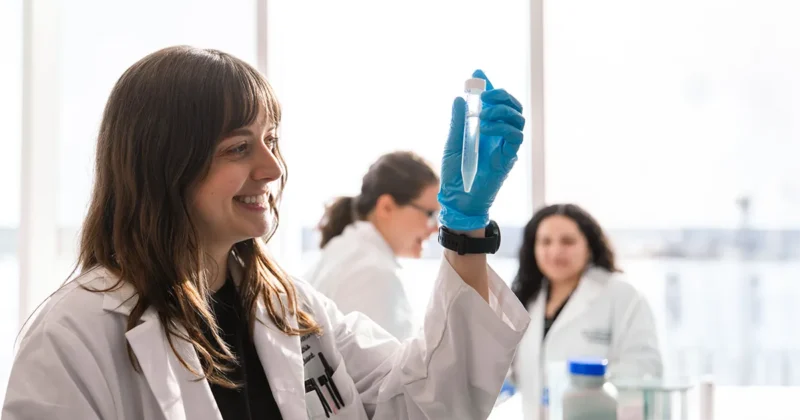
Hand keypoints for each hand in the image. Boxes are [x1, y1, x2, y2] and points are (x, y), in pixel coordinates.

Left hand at [437, 70, 524, 230]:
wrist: (458, 198)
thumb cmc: (455, 173)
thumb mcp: (452, 143)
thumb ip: (458, 122)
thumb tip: (459, 98)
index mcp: (485, 128)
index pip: (494, 102)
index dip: (490, 86)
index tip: (478, 75)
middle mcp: (498, 134)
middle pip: (512, 106)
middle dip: (501, 95)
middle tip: (484, 96)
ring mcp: (505, 145)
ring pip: (518, 118)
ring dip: (502, 110)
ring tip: (484, 114)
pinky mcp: (508, 157)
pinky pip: (515, 137)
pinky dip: (502, 128)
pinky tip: (485, 129)